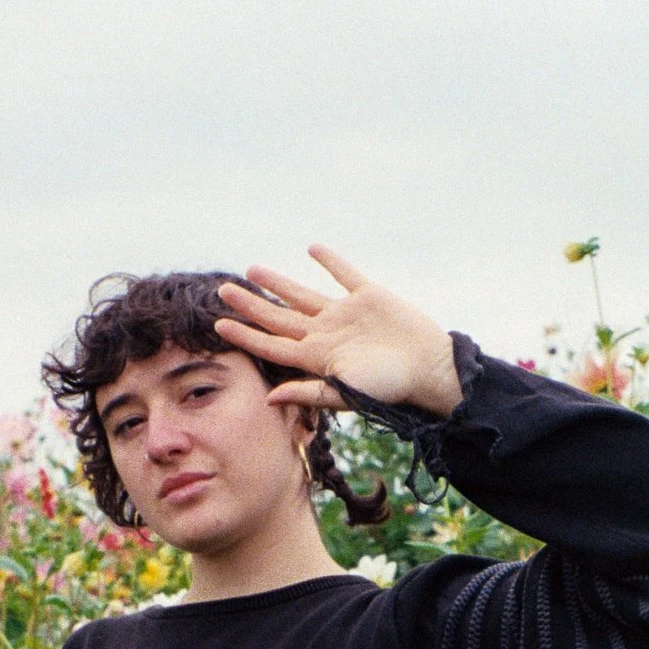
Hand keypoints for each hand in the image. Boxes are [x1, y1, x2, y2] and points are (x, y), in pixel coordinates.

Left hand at [213, 245, 463, 419]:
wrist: (429, 369)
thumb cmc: (389, 388)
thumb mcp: (346, 393)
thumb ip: (309, 392)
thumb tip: (268, 398)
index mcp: (317, 357)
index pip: (272, 344)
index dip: (246, 335)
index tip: (218, 325)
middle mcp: (326, 334)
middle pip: (280, 317)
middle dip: (251, 305)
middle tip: (223, 291)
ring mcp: (346, 315)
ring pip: (303, 294)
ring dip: (277, 283)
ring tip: (252, 270)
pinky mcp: (369, 297)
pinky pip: (344, 274)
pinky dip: (329, 262)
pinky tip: (312, 250)